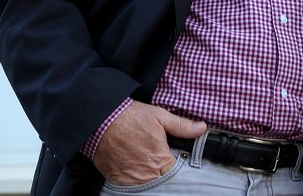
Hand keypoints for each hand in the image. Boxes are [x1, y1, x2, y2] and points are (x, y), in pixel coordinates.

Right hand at [92, 101, 206, 185]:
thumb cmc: (130, 117)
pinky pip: (129, 187)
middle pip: (161, 182)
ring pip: (146, 187)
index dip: (176, 168)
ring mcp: (130, 178)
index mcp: (160, 158)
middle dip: (163, 174)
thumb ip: (182, 126)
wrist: (101, 119)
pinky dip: (133, 181)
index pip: (176, 174)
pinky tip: (134, 168)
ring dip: (149, 178)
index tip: (174, 162)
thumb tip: (201, 128)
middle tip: (158, 162)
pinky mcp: (116, 179)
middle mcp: (146, 173)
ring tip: (146, 164)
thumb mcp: (159, 116)